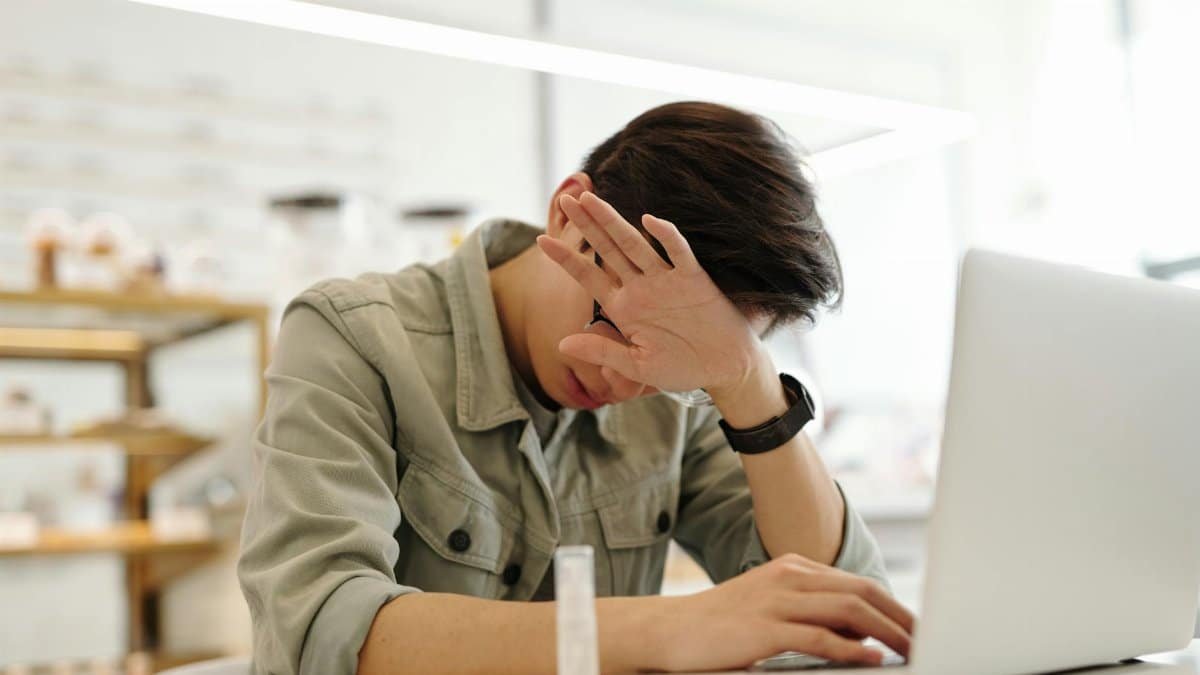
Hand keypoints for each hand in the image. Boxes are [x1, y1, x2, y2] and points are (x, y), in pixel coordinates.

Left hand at [537, 191, 763, 395]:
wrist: (725, 368)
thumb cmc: (681, 367)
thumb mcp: (636, 366)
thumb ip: (602, 352)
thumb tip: (561, 345)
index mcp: (623, 307)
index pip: (588, 276)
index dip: (566, 258)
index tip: (541, 240)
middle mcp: (641, 287)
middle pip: (608, 250)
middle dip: (587, 225)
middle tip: (566, 200)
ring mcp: (666, 280)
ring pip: (635, 244)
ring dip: (613, 222)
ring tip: (591, 199)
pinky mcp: (694, 279)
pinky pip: (679, 253)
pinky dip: (667, 237)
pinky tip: (650, 221)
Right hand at [645, 554, 914, 671]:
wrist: (670, 631)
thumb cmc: (720, 627)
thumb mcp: (770, 610)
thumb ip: (811, 614)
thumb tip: (862, 635)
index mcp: (792, 568)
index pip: (857, 582)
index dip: (893, 604)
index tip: (918, 627)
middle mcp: (788, 577)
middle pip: (861, 591)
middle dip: (900, 617)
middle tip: (928, 639)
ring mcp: (776, 600)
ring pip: (848, 609)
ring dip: (887, 632)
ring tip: (911, 651)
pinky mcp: (764, 628)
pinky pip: (819, 637)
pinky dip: (851, 648)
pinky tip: (871, 659)